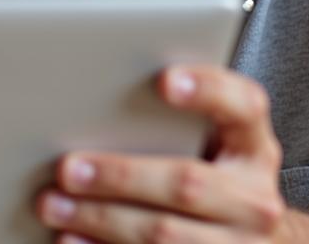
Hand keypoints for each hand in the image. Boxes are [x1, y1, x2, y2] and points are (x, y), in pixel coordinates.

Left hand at [36, 65, 284, 242]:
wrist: (253, 242)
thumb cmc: (213, 174)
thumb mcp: (211, 141)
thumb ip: (170, 116)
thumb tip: (95, 93)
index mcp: (252, 147)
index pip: (243, 106)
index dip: (208, 89)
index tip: (165, 81)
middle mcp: (254, 200)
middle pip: (186, 183)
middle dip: (120, 176)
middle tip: (68, 168)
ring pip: (166, 236)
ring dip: (101, 220)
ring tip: (54, 205)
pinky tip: (73, 240)